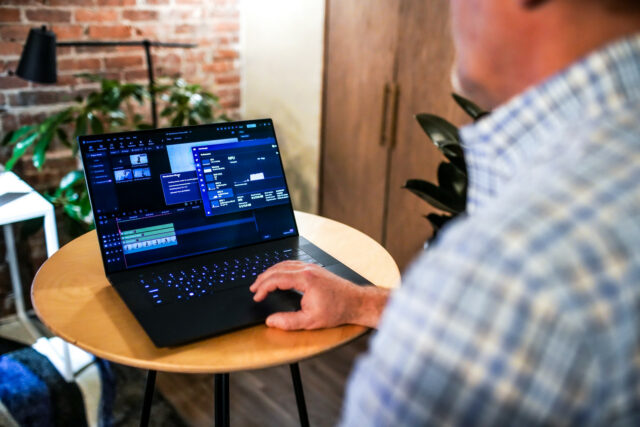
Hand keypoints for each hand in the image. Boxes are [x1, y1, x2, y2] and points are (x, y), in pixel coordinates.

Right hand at [250, 261, 389, 329]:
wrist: (356, 302)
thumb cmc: (337, 310)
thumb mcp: (311, 321)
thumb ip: (288, 322)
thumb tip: (271, 321)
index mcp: (305, 279)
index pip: (276, 279)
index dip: (263, 287)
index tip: (257, 296)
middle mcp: (307, 269)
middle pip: (278, 269)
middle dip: (263, 278)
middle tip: (253, 288)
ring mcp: (311, 267)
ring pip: (285, 264)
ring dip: (271, 272)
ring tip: (261, 282)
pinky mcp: (315, 269)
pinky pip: (292, 264)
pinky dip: (280, 269)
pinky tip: (278, 275)